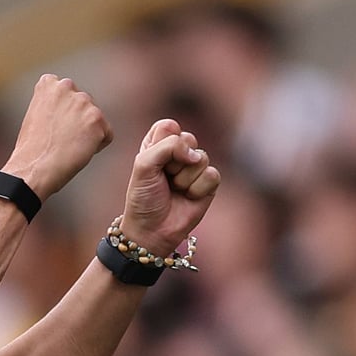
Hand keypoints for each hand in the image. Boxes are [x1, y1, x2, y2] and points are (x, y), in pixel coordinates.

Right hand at [3, 74, 112, 197]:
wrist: (34, 168)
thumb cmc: (32, 149)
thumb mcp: (36, 114)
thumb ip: (54, 104)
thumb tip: (71, 111)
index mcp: (49, 84)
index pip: (67, 91)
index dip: (62, 111)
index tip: (52, 125)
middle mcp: (67, 86)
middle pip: (84, 104)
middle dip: (78, 120)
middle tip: (60, 138)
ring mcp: (84, 102)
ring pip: (95, 119)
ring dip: (87, 133)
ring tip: (68, 146)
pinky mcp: (97, 118)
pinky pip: (106, 134)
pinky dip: (97, 146)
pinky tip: (78, 151)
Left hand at [119, 119, 220, 254]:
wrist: (152, 229)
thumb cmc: (143, 197)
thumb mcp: (143, 165)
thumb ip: (167, 147)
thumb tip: (196, 154)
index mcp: (158, 144)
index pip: (169, 126)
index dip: (163, 143)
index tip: (152, 162)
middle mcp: (177, 153)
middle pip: (188, 139)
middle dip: (173, 162)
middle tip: (164, 178)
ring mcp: (194, 167)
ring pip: (201, 158)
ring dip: (184, 178)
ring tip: (175, 189)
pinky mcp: (208, 182)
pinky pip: (212, 175)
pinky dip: (197, 189)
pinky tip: (188, 197)